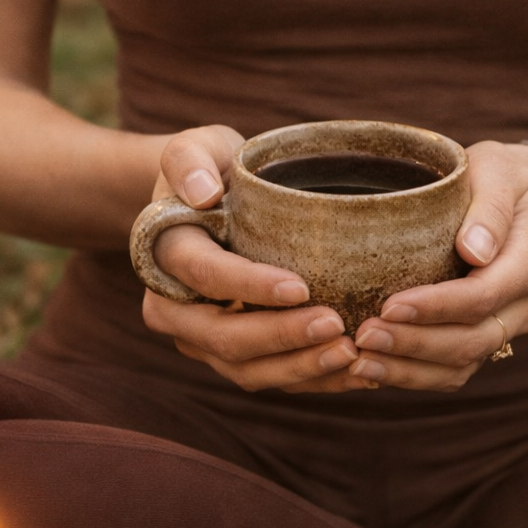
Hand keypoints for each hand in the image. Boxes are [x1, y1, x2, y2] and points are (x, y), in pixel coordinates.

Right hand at [141, 125, 370, 391]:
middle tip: (337, 326)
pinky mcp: (234, 358)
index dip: (250, 286)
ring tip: (354, 354)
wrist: (208, 205)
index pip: (206, 277)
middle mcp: (175, 311)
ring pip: (247, 371)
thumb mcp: (195, 147)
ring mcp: (203, 342)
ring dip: (302, 369)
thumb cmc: (210, 169)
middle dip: (282, 338)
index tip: (301, 287)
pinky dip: (316, 380)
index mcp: (166, 258)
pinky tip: (361, 372)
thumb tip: (203, 192)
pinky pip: (272, 379)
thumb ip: (189, 159)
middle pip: (224, 339)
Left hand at [346, 141, 527, 390]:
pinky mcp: (483, 341)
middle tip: (364, 337)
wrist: (512, 199)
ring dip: (409, 370)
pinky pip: (451, 371)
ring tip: (361, 361)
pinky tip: (372, 369)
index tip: (389, 305)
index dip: (437, 307)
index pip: (484, 296)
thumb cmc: (495, 176)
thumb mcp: (495, 169)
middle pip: (473, 340)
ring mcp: (507, 329)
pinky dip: (412, 375)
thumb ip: (490, 207)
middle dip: (415, 344)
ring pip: (462, 366)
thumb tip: (474, 250)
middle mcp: (526, 305)